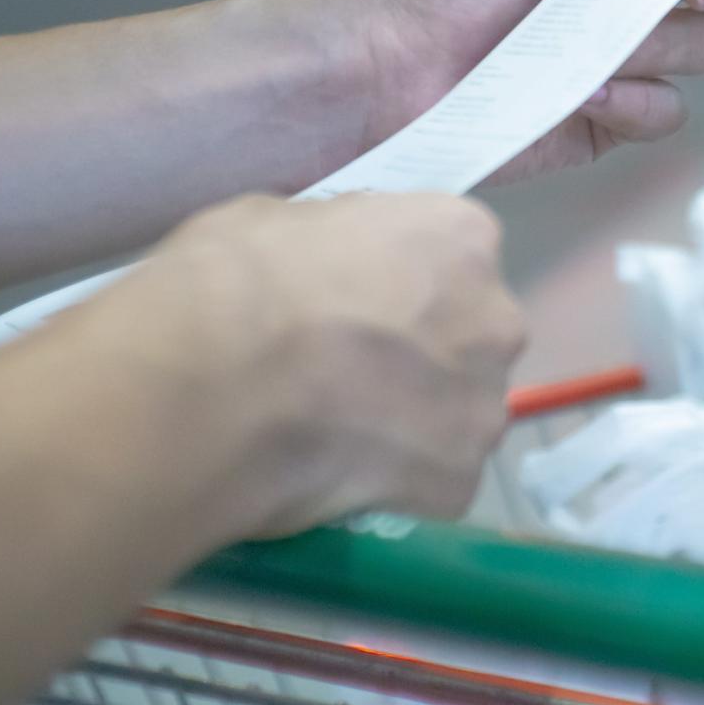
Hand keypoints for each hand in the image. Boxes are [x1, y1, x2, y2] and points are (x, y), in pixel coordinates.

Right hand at [83, 193, 525, 538]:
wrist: (209, 388)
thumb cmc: (234, 284)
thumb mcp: (274, 219)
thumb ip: (334, 239)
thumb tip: (333, 262)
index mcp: (459, 237)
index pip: (452, 257)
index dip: (400, 285)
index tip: (357, 306)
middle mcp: (494, 318)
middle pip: (470, 339)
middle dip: (422, 357)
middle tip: (350, 374)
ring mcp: (484, 405)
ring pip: (459, 415)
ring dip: (415, 424)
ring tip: (340, 435)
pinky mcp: (459, 482)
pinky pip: (434, 483)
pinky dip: (396, 485)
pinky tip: (339, 477)